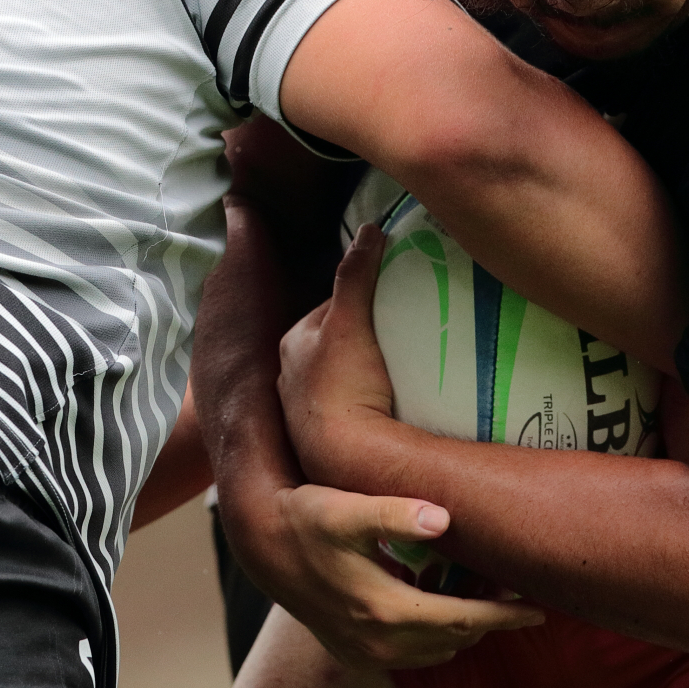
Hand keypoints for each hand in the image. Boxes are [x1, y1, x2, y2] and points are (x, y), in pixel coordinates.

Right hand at [231, 482, 543, 669]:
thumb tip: (444, 518)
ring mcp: (366, 654)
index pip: (463, 619)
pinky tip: (431, 600)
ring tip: (472, 588)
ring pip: (436, 649)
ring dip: (460, 625)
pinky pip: (411, 654)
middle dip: (488, 617)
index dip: (504, 614)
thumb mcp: (347, 510)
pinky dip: (432, 634)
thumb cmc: (307, 518)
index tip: (539, 609)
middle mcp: (378, 643)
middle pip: (456, 637)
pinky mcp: (355, 655)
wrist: (263, 545)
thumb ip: (395, 514)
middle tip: (509, 586)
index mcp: (386, 611)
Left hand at [278, 223, 399, 483]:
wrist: (343, 457)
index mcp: (294, 342)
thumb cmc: (343, 384)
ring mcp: (305, 407)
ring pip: (338, 377)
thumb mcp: (349, 320)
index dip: (357, 299)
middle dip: (358, 335)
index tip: (388, 297)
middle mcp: (290, 373)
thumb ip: (356, 275)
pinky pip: (348, 406)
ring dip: (362, 370)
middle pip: (332, 343)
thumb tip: (370, 229)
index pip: (329, 308)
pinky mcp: (323, 437)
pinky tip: (386, 402)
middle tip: (398, 333)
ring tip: (398, 367)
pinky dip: (364, 399)